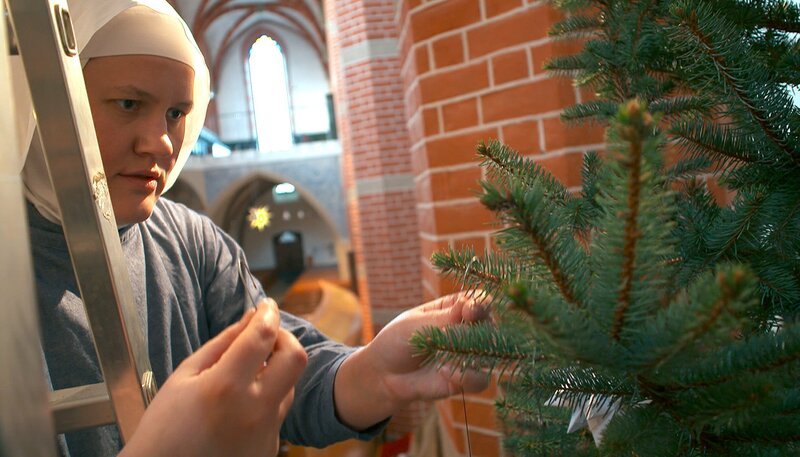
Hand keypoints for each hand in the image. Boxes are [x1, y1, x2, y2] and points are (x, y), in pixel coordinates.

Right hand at [120, 300, 307, 456]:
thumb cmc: (164, 427)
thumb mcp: (184, 376)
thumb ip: (223, 343)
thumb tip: (252, 317)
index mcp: (225, 388)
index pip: (262, 336)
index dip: (268, 313)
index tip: (267, 306)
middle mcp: (253, 411)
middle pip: (296, 358)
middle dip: (284, 338)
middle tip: (266, 336)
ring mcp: (266, 433)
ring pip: (290, 384)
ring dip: (276, 369)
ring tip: (249, 371)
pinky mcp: (270, 448)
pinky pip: (279, 410)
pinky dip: (267, 397)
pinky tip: (242, 403)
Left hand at [334, 291, 490, 429]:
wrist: (383, 375)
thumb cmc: (397, 341)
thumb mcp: (415, 324)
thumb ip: (444, 319)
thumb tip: (472, 308)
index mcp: (456, 308)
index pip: (480, 300)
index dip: (481, 304)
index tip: (469, 311)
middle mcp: (468, 330)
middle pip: (490, 325)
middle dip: (476, 331)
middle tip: (454, 337)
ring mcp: (469, 355)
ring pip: (491, 354)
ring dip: (472, 354)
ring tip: (445, 356)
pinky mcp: (466, 380)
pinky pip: (481, 380)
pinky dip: (466, 376)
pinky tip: (443, 371)